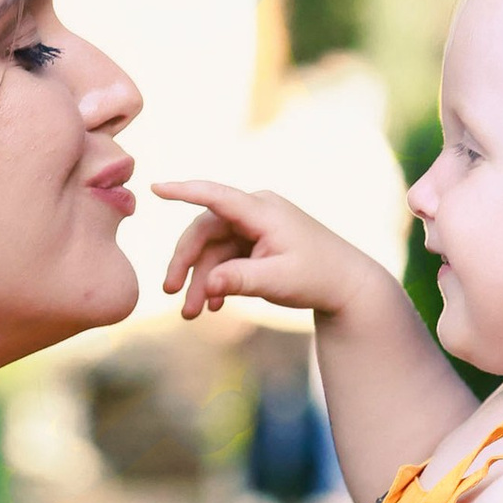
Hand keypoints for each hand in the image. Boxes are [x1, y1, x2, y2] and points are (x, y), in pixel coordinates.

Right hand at [157, 180, 400, 326]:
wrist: (346, 285)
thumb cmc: (317, 277)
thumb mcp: (277, 281)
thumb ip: (239, 280)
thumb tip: (206, 285)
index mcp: (263, 210)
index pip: (216, 196)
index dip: (184, 190)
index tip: (155, 187)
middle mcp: (256, 212)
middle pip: (205, 231)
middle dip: (186, 264)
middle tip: (170, 294)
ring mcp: (254, 228)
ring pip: (212, 250)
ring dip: (200, 281)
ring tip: (191, 314)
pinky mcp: (255, 244)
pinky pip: (225, 259)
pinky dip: (217, 281)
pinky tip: (213, 306)